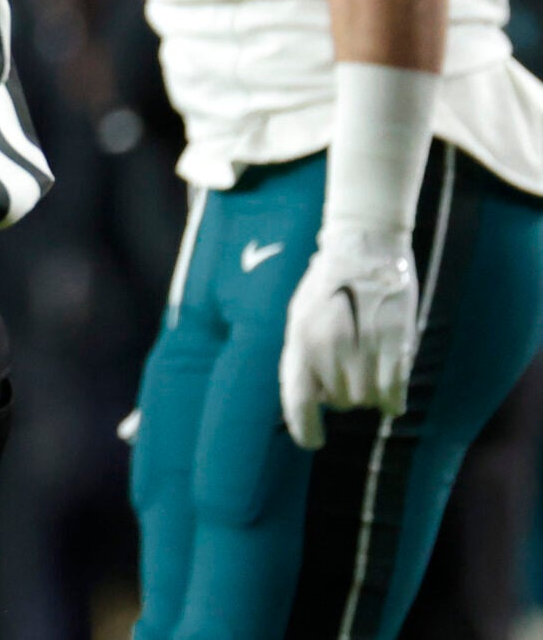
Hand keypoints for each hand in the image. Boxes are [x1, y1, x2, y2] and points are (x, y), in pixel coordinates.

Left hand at [280, 227, 418, 449]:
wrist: (363, 249)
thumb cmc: (328, 285)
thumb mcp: (300, 317)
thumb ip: (303, 355)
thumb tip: (310, 396)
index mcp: (299, 340)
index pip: (297, 400)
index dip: (304, 428)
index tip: (312, 442)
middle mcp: (328, 349)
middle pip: (338, 402)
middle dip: (341, 395)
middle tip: (349, 370)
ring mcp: (362, 349)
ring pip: (366, 402)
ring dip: (368, 395)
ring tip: (369, 368)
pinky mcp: (395, 348)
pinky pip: (393, 395)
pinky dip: (392, 400)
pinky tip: (392, 394)